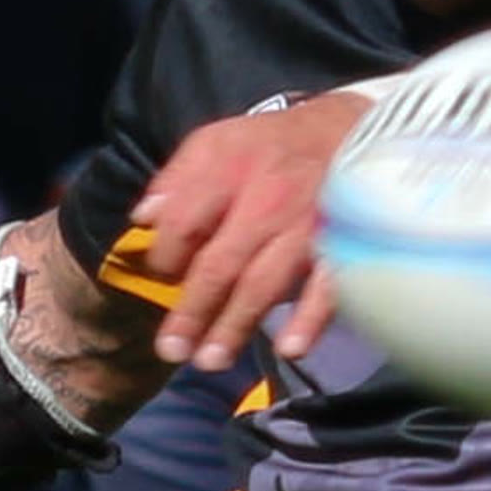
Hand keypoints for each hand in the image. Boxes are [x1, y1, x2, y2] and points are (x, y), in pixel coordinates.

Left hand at [132, 89, 371, 369]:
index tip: (165, 275)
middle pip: (221, 262)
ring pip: (267, 281)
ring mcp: (308, 224)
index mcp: (230, 169)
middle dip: (193, 311)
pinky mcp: (344, 243)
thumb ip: (176, 179)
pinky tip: (290, 349)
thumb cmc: (269, 146)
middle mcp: (267, 198)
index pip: (185, 221)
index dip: (166, 255)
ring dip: (237, 325)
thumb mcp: (215, 143)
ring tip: (210, 361)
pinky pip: (329, 285)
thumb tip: (142, 220)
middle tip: (170, 350)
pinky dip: (311, 317)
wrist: (347, 129)